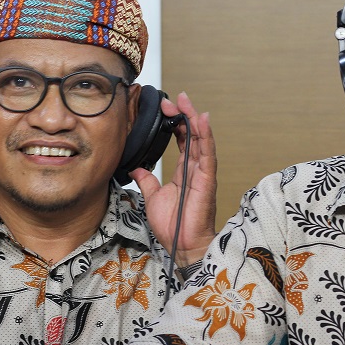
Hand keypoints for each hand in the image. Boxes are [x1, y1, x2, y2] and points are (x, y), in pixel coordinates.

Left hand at [131, 91, 216, 266]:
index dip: (175, 122)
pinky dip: (206, 136)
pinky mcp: (207, 180)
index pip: (182, 140)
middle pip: (192, 134)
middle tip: (173, 99)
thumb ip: (147, 179)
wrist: (181, 245)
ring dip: (194, 119)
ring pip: (201, 139)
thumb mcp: (153, 196)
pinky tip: (202, 120)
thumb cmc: (173, 225)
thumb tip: (137, 167)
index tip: (165, 108)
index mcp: (184, 171)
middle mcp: (195, 168)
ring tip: (186, 102)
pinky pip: (207, 154)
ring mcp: (203, 173)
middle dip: (184, 114)